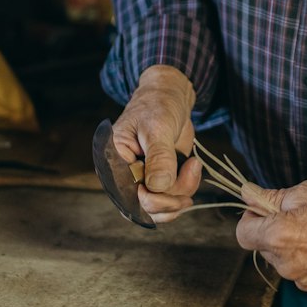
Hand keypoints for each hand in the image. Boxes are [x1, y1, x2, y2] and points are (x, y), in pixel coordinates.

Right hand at [111, 66, 202, 222]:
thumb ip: (158, 157)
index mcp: (113, 160)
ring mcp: (141, 180)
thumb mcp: (158, 127)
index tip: (169, 183)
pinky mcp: (158, 180)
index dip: (150, 200)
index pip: (126, 196)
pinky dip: (186, 188)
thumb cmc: (158, 105)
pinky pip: (171, 198)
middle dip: (171, 199)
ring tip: (193, 165)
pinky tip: (193, 166)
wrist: (171, 98)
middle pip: (144, 208)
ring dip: (182, 193)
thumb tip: (158, 186)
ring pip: (160, 207)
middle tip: (191, 171)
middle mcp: (124, 175)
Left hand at [235, 149, 306, 297]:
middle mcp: (288, 266)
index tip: (264, 210)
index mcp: (279, 238)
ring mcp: (306, 282)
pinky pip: (306, 276)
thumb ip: (271, 197)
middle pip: (265, 249)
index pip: (243, 234)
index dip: (251, 218)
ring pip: (286, 263)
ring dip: (294, 249)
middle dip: (275, 232)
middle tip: (301, 216)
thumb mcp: (305, 191)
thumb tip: (246, 193)